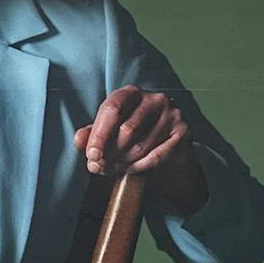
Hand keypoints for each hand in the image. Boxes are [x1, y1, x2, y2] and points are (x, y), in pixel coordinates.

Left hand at [75, 85, 206, 211]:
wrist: (168, 146)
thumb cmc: (132, 134)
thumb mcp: (109, 130)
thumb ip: (91, 133)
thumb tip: (79, 139)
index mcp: (131, 92)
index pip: (112, 110)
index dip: (99, 135)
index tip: (91, 155)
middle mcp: (155, 99)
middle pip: (127, 130)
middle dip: (110, 152)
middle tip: (99, 167)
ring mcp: (173, 114)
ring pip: (141, 145)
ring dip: (122, 162)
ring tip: (112, 169)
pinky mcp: (184, 132)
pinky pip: (157, 156)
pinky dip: (139, 166)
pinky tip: (129, 170)